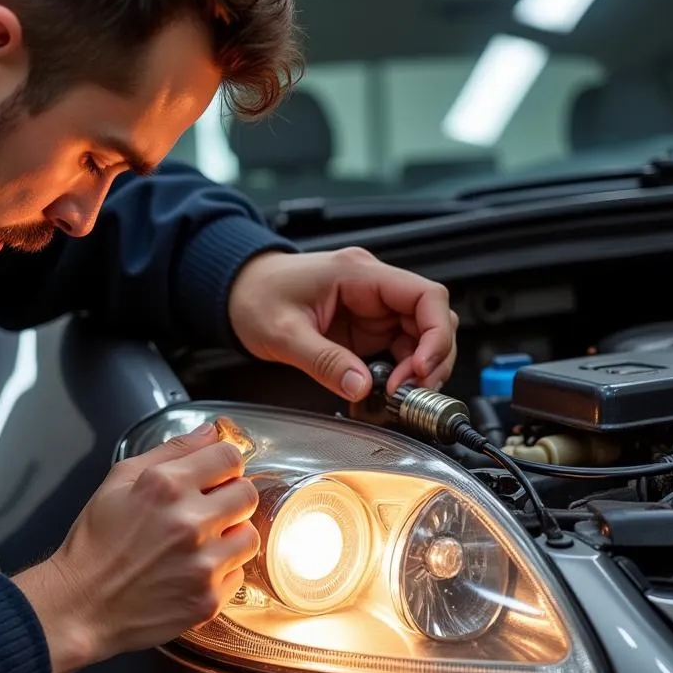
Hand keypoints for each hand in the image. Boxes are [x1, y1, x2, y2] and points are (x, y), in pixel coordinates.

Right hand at [15, 422, 259, 672]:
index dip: (224, 463)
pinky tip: (192, 570)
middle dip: (231, 497)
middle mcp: (189, 523)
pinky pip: (238, 574)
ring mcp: (202, 564)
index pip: (230, 457)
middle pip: (247, 494)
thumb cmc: (94, 545)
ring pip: (249, 536)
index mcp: (166, 486)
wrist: (79, 606)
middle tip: (208, 509)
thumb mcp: (118, 481)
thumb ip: (169, 452)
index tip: (216, 474)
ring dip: (230, 536)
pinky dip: (221, 571)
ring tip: (200, 543)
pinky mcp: (209, 599)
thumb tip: (208, 432)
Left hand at [228, 248, 458, 400]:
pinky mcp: (365, 328)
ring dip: (418, 370)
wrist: (236, 291)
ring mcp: (372, 308)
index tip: (422, 369)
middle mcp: (373, 288)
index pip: (426, 295)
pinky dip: (400, 374)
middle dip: (431, 359)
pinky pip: (399, 349)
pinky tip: (385, 393)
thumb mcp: (284, 333)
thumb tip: (361, 387)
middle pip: (431, 319)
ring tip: (398, 398)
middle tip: (410, 393)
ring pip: (420, 337)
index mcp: (359, 274)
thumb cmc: (255, 296)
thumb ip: (324, 361)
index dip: (436, 334)